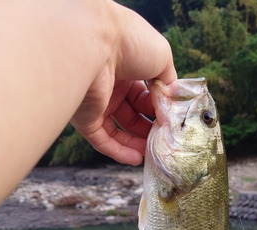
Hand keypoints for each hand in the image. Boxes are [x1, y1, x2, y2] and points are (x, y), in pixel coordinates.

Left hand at [71, 2, 176, 165]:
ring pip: (118, 131)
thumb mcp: (162, 57)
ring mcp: (96, 103)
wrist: (94, 43)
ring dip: (136, 144)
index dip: (158, 109)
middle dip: (149, 129)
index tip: (171, 120)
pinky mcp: (85, 118)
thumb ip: (169, 81)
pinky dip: (119, 152)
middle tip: (164, 140)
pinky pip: (102, 141)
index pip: (144, 95)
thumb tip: (171, 103)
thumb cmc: (130, 42)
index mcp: (126, 69)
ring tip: (152, 154)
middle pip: (132, 115)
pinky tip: (136, 159)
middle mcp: (110, 86)